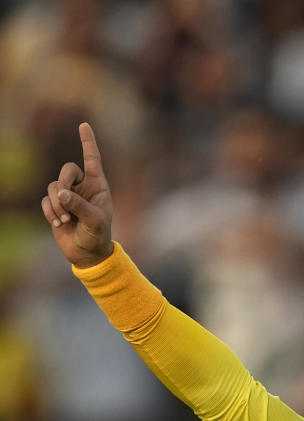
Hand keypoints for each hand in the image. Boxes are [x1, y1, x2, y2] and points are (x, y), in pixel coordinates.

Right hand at [40, 123, 113, 267]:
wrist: (87, 253)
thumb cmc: (98, 236)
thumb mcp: (94, 221)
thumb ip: (79, 205)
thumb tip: (61, 193)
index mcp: (99, 186)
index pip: (93, 159)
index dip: (88, 142)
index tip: (84, 125)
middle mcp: (83, 187)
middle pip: (67, 170)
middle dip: (63, 183)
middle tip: (65, 200)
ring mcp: (68, 196)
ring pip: (53, 186)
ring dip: (57, 204)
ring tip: (66, 220)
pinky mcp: (55, 206)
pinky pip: (46, 200)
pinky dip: (50, 212)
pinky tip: (59, 224)